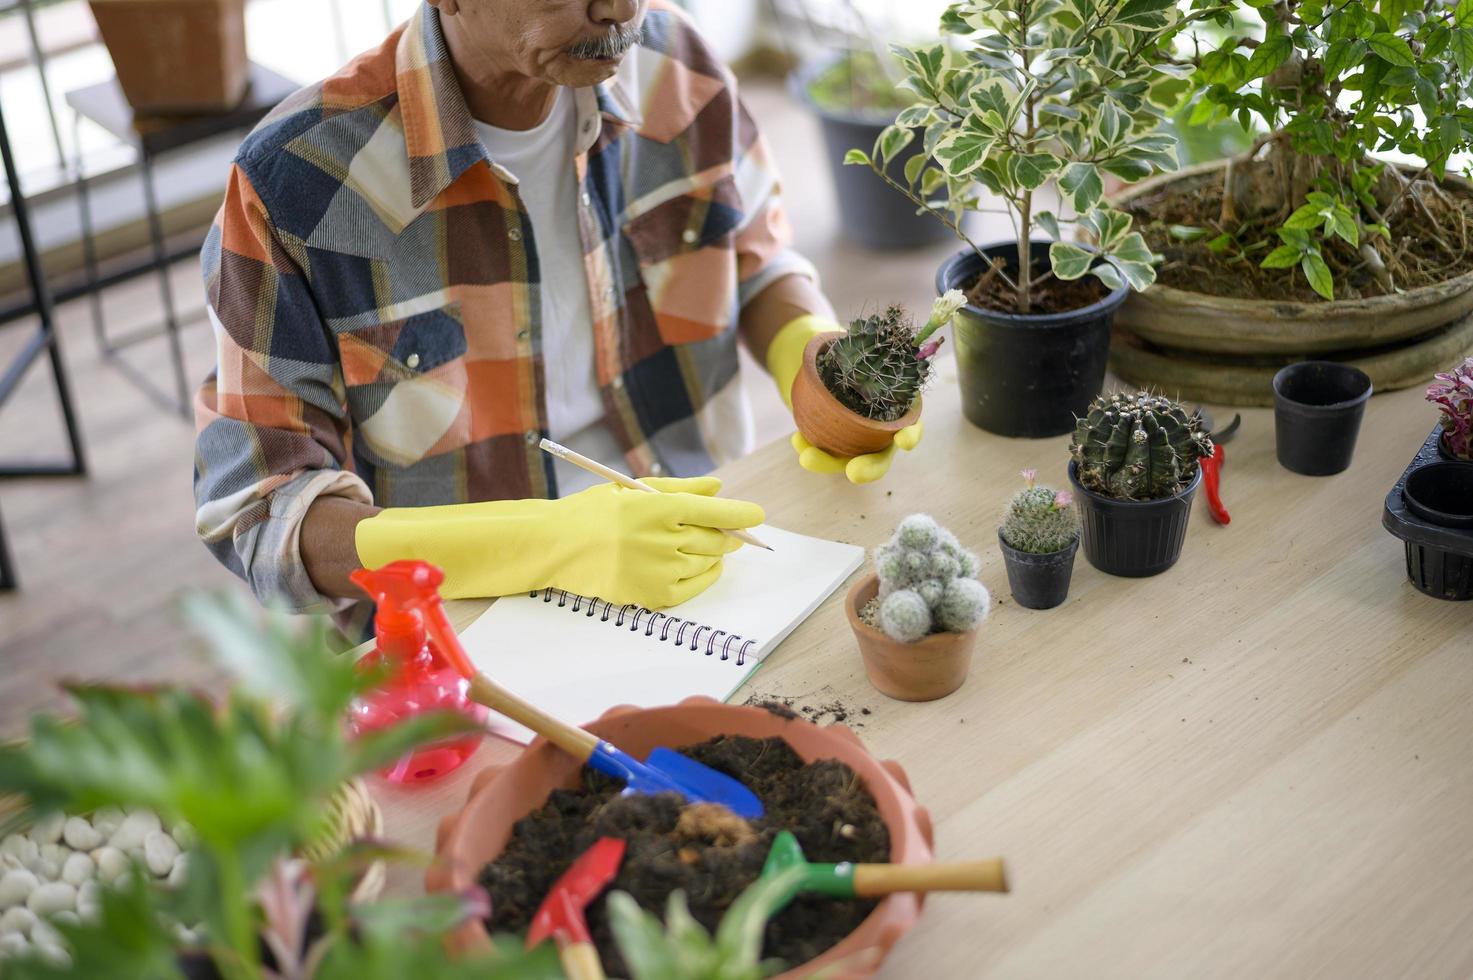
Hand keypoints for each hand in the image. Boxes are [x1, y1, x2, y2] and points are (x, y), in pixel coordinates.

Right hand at [355, 477, 763, 606]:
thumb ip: (680, 490)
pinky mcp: (652, 595)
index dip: (741, 514)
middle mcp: (660, 539)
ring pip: (707, 562)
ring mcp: (657, 570)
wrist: (555, 548)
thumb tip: (718, 491)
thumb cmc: (594, 512)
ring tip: (703, 545)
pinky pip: (694, 587)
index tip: (757, 515)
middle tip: (727, 531)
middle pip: (714, 539)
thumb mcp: (634, 491)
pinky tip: (698, 567)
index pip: (713, 511)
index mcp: (656, 508)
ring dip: (714, 553)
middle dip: (727, 534)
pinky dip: (704, 576)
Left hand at [765, 314, 924, 484]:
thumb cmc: (847, 351)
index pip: (911, 426)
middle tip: (854, 473)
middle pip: (881, 454)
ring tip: (806, 457)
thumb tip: (855, 336)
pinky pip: (823, 449)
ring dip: (828, 462)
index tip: (904, 442)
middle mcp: (879, 429)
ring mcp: (855, 438)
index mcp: (897, 407)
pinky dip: (809, 447)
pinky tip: (797, 439)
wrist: (820, 359)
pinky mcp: (832, 441)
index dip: (911, 436)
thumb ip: (859, 347)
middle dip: (870, 468)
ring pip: (848, 459)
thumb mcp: (855, 346)